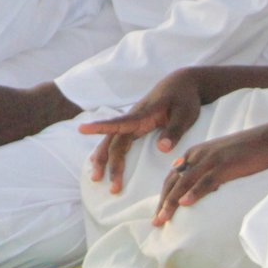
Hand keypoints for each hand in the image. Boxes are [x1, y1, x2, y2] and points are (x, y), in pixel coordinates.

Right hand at [81, 68, 209, 191]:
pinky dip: (106, 152)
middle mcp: (133, 118)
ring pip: (112, 142)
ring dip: (103, 160)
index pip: (119, 122)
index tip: (82, 129)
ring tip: (96, 178)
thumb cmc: (185, 98)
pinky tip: (99, 162)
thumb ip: (174, 131)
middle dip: (108, 162)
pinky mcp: (135, 126)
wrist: (182, 83)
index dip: (101, 127)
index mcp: (143, 114)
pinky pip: (117, 140)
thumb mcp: (186, 114)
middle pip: (114, 141)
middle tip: (106, 184)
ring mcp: (132, 122)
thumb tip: (162, 149)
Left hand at [153, 122, 267, 221]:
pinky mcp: (224, 165)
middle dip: (163, 202)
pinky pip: (205, 181)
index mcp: (194, 154)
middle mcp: (197, 155)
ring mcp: (210, 160)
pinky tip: (185, 204)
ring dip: (171, 202)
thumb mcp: (219, 159)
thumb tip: (194, 189)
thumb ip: (205, 171)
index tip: (158, 213)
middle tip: (155, 222)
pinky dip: (193, 193)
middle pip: (173, 181)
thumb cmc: (246, 152)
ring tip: (163, 218)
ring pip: (184, 183)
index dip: (163, 195)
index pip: (172, 177)